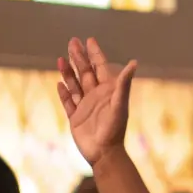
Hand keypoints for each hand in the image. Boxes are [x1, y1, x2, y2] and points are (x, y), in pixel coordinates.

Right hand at [57, 38, 136, 166]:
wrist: (104, 153)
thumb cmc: (115, 129)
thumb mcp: (119, 104)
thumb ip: (124, 83)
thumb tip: (134, 62)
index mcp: (108, 91)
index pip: (100, 67)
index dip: (95, 53)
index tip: (89, 40)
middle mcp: (96, 96)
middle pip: (85, 72)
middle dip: (79, 57)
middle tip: (72, 41)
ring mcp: (85, 106)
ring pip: (75, 84)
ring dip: (68, 72)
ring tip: (60, 58)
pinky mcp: (75, 117)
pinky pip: (68, 102)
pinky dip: (64, 92)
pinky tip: (59, 83)